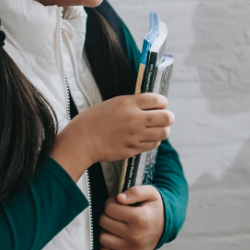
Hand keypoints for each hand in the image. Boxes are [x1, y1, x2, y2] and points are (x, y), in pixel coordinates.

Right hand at [51, 93, 172, 178]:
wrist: (81, 140)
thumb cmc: (95, 119)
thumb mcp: (114, 103)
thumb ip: (133, 103)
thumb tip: (153, 105)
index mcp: (128, 103)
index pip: (158, 100)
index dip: (163, 102)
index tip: (161, 105)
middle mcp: (134, 119)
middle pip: (167, 117)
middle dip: (168, 117)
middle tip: (164, 118)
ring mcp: (134, 135)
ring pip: (164, 133)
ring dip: (162, 130)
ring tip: (156, 129)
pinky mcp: (132, 149)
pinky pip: (153, 145)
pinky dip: (153, 141)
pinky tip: (146, 138)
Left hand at [98, 185, 164, 249]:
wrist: (166, 226)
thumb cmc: (154, 209)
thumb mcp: (150, 193)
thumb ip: (135, 192)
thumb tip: (119, 198)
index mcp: (140, 218)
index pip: (110, 208)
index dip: (111, 203)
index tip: (117, 204)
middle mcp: (135, 235)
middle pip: (104, 222)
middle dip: (107, 215)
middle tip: (117, 214)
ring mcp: (133, 249)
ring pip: (103, 238)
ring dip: (106, 231)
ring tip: (116, 226)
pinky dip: (106, 249)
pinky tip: (113, 240)